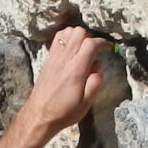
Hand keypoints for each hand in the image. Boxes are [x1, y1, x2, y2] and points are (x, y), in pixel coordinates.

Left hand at [14, 25, 109, 143]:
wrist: (39, 115)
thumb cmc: (64, 112)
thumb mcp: (86, 103)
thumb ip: (95, 83)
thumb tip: (99, 66)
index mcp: (76, 71)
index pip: (91, 44)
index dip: (103, 43)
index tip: (108, 48)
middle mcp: (64, 60)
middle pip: (79, 32)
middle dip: (91, 37)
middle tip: (94, 49)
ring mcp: (54, 58)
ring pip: (67, 32)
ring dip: (78, 36)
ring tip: (83, 48)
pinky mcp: (48, 59)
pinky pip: (57, 39)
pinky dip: (67, 38)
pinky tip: (71, 49)